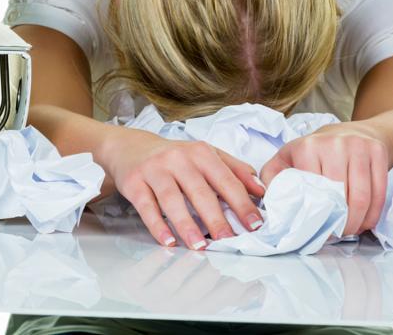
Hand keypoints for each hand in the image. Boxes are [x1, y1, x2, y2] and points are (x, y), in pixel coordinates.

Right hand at [109, 128, 264, 248]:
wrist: (131, 147)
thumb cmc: (175, 157)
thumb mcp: (206, 155)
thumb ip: (234, 170)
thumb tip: (261, 189)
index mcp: (201, 152)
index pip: (226, 179)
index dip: (242, 202)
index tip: (255, 224)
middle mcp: (178, 158)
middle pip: (200, 191)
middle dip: (216, 218)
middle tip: (229, 240)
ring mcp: (155, 170)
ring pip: (172, 199)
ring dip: (187, 224)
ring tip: (199, 245)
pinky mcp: (134, 182)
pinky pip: (147, 206)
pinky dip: (157, 225)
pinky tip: (168, 241)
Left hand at [260, 121, 388, 235]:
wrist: (350, 132)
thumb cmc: (315, 151)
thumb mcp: (285, 158)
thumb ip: (271, 179)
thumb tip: (268, 204)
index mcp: (307, 147)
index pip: (313, 192)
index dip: (315, 216)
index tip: (316, 230)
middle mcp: (334, 144)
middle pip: (339, 197)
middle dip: (339, 224)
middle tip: (336, 234)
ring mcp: (358, 146)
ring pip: (361, 197)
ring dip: (357, 222)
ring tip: (350, 231)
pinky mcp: (377, 151)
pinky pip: (379, 191)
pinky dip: (373, 213)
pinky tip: (365, 222)